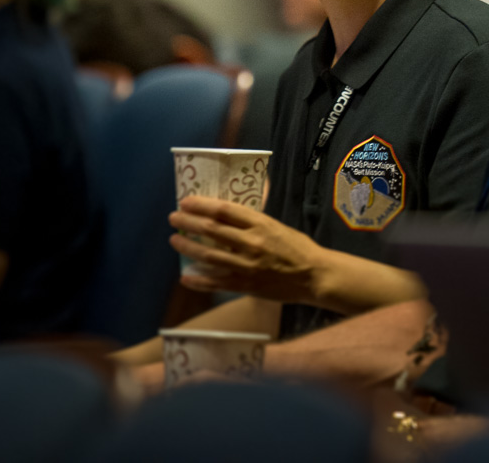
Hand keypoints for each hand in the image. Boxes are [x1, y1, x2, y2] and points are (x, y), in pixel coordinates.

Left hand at [169, 196, 326, 305]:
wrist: (314, 276)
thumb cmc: (298, 248)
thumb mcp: (279, 225)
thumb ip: (255, 219)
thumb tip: (235, 207)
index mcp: (261, 224)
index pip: (225, 210)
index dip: (202, 205)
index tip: (187, 202)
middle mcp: (252, 243)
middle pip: (211, 229)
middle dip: (188, 222)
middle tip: (174, 218)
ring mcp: (247, 266)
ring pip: (209, 255)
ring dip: (188, 247)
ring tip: (174, 240)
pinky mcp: (246, 285)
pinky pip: (216, 283)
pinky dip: (198, 280)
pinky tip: (185, 275)